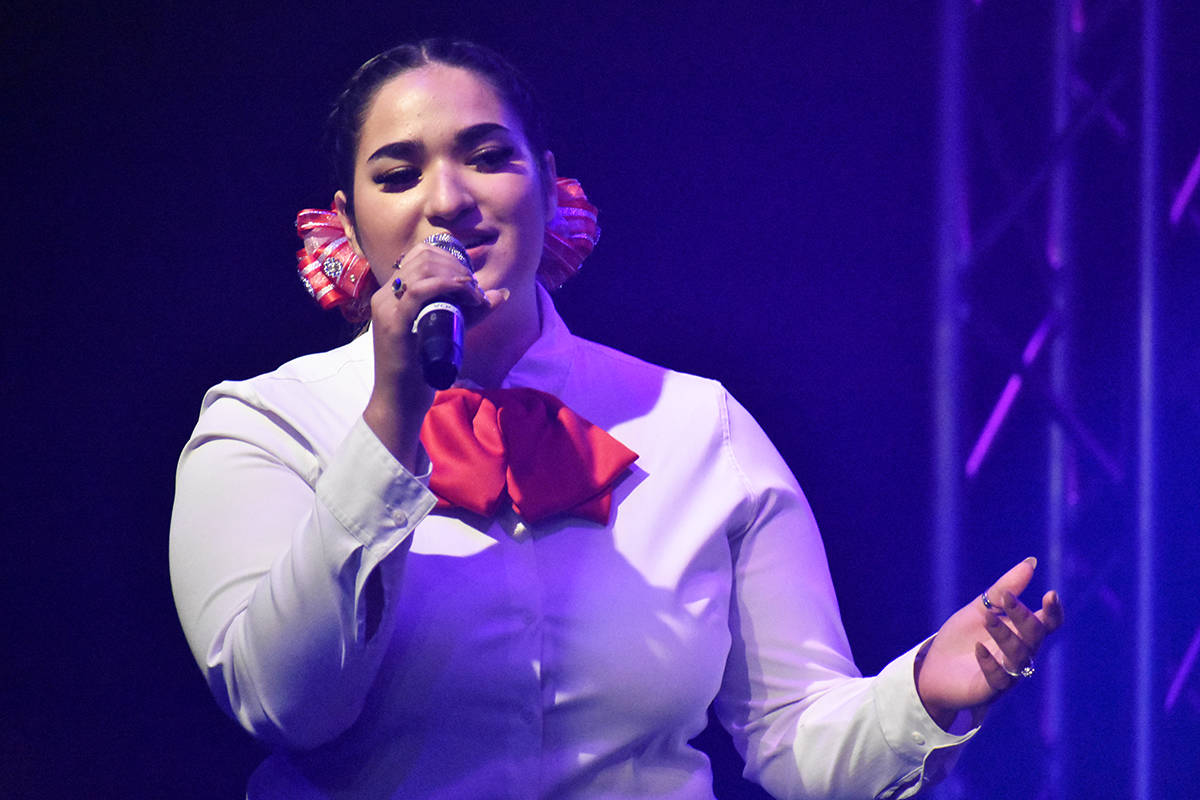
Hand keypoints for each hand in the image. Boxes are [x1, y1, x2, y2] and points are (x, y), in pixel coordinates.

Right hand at [363, 242, 508, 468]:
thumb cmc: (420, 370)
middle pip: (423, 256)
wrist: (399, 402)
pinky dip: (448, 285)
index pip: (418, 255)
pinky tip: (467, 294)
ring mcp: (387, 307)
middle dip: (458, 266)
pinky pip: (420, 290)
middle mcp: (385, 295)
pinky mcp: (393, 323)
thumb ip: (471, 313)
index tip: (470, 279)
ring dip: (456, 275)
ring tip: (473, 295)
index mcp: (392, 294)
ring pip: (422, 267)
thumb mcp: (447, 332)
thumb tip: (501, 294)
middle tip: (475, 289)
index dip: (450, 258)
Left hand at [915, 557, 1064, 729]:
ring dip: (1005, 635)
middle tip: (1006, 598)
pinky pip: (999, 679)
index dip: (1054, 611)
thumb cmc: (962, 639)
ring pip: (1019, 656)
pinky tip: (978, 647)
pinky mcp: (989, 689)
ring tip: (988, 618)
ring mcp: (1008, 674)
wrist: (933, 668)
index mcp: (1020, 634)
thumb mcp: (979, 609)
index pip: (1047, 624)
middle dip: (1023, 617)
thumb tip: (1031, 563)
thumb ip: (1003, 590)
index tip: (1050, 594)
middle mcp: (1019, 654)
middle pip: (1034, 636)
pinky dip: (990, 663)